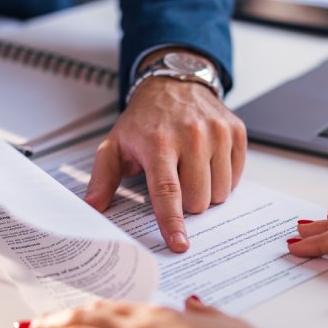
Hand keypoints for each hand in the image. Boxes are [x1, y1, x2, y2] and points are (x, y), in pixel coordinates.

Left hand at [83, 54, 246, 253]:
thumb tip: (92, 207)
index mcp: (158, 142)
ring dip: (206, 192)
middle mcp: (192, 136)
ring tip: (190, 171)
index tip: (179, 244)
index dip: (172, 221)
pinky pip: (236, 176)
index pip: (167, 191)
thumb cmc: (144, 120)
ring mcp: (217, 132)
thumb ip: (102, 178)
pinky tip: (207, 162)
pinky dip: (222, 177)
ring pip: (220, 192)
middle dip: (187, 203)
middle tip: (175, 184)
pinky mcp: (235, 131)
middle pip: (198, 199)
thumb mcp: (115, 145)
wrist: (174, 84)